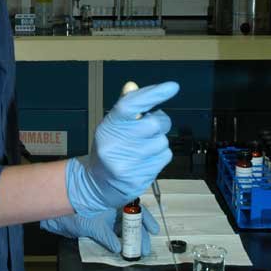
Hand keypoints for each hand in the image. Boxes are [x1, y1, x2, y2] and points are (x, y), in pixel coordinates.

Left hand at [41, 204, 159, 255]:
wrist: (54, 210)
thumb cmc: (73, 210)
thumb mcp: (92, 224)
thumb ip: (106, 236)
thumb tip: (119, 248)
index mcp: (115, 199)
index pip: (136, 209)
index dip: (146, 220)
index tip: (154, 231)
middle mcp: (112, 206)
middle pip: (131, 219)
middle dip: (140, 234)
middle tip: (146, 248)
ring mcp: (105, 215)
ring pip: (123, 226)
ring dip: (130, 238)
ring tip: (138, 251)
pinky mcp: (98, 224)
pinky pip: (111, 232)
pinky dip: (117, 240)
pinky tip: (122, 248)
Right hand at [65, 81, 178, 216]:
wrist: (98, 184)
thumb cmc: (109, 148)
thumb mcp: (111, 125)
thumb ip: (125, 106)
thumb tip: (132, 86)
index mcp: (109, 125)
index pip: (131, 104)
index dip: (153, 94)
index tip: (171, 87)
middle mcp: (116, 143)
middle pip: (155, 124)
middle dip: (158, 123)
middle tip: (147, 128)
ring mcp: (128, 163)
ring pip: (162, 141)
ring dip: (158, 142)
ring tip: (143, 147)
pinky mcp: (139, 177)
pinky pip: (165, 157)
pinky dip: (159, 156)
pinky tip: (145, 160)